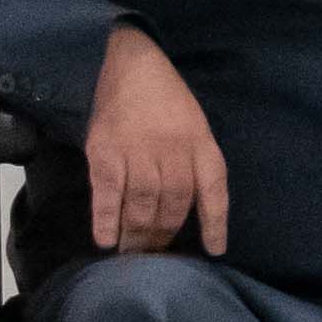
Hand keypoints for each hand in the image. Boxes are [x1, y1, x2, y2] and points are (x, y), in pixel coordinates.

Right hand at [84, 26, 229, 253]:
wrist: (129, 63)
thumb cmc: (166, 100)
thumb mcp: (196, 125)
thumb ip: (195, 162)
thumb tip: (190, 209)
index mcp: (200, 143)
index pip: (214, 191)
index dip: (215, 224)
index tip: (214, 250)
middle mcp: (172, 150)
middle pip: (174, 205)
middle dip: (166, 236)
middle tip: (157, 258)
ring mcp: (137, 151)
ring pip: (142, 205)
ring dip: (137, 236)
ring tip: (132, 256)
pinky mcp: (105, 152)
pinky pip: (108, 194)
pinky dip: (107, 220)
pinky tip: (106, 241)